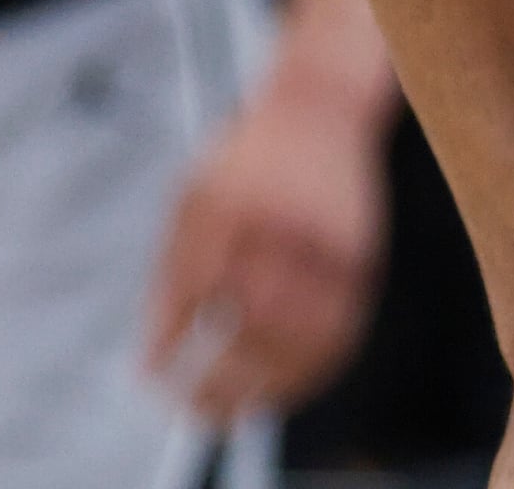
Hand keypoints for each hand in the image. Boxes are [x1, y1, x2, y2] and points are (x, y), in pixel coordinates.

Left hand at [143, 66, 386, 421]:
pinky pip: (338, 333)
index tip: (155, 379)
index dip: (174, 341)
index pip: (195, 286)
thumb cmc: (246, 162)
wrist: (322, 105)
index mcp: (226, 199)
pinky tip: (282, 388)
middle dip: (221, 376)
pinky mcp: (361, 257)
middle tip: (194, 408)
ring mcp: (326, 238)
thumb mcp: (192, 201)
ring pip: (300, 334)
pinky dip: (309, 372)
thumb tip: (153, 358)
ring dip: (267, 384)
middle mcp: (278, 219)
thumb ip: (172, 278)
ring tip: (235, 408)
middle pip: (251, 317)